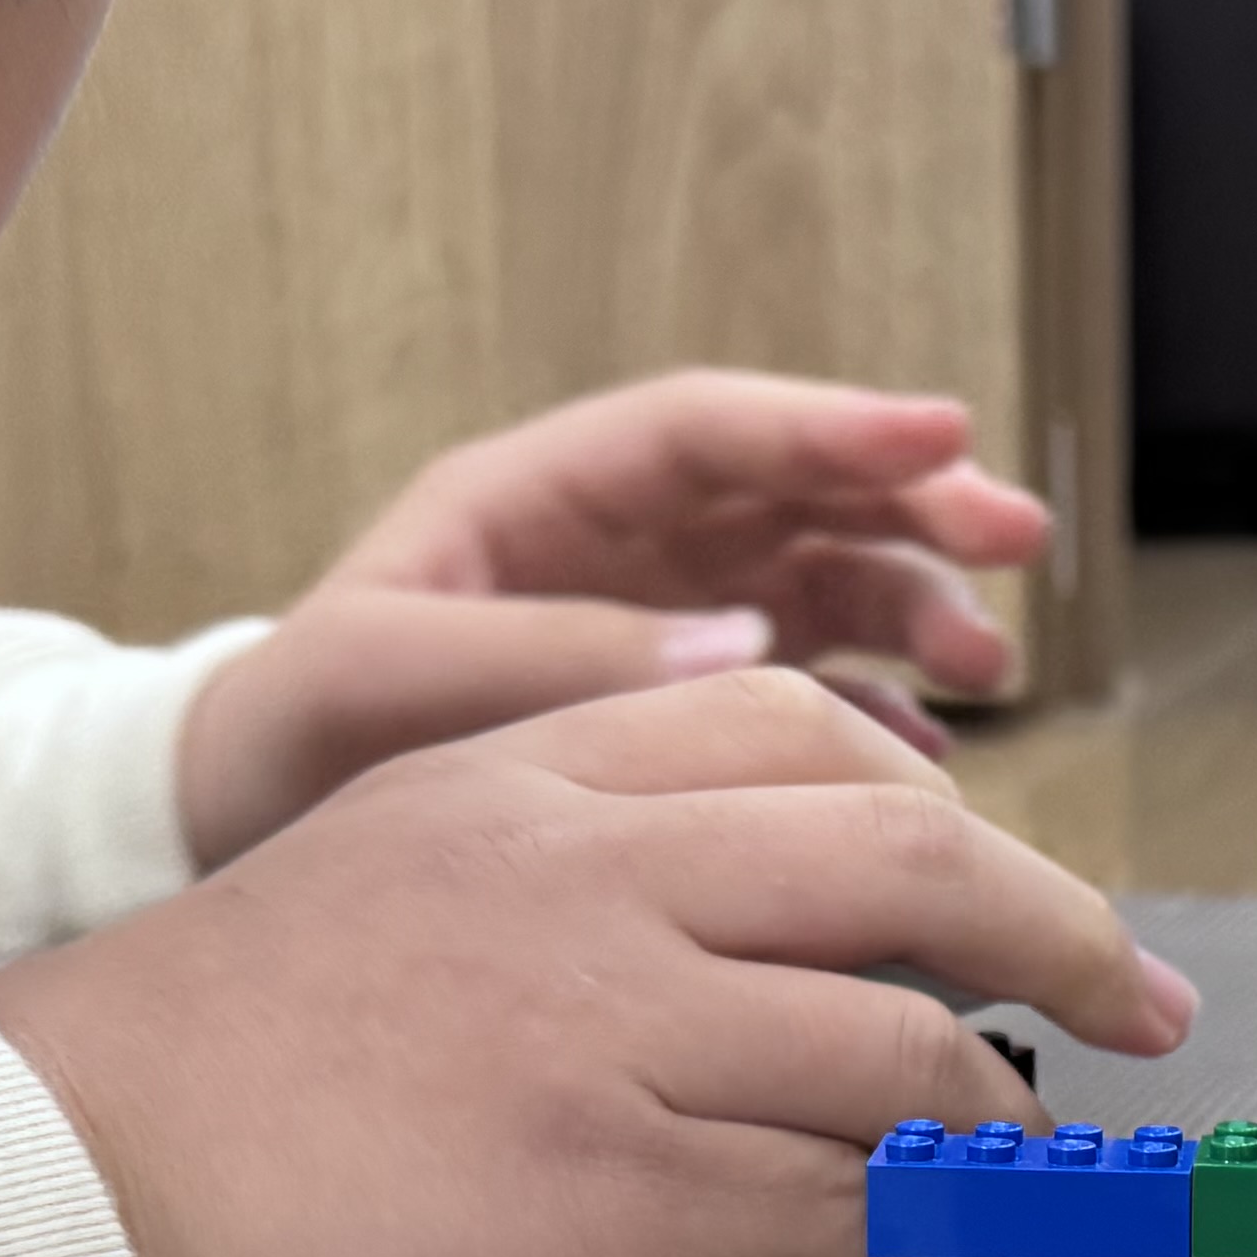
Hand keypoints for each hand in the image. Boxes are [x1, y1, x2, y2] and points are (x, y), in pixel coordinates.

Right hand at [0, 672, 1195, 1256]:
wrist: (32, 1210)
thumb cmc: (170, 1102)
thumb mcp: (360, 909)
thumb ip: (538, 897)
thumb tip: (706, 976)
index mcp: (507, 782)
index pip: (790, 732)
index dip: (942, 809)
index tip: (1012, 887)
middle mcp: (577, 873)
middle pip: (906, 850)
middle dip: (1063, 933)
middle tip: (1144, 1012)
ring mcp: (607, 1026)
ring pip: (908, 1050)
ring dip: (1008, 1145)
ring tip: (1041, 1214)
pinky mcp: (616, 1192)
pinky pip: (852, 1222)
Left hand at [174, 372, 1048, 861]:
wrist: (240, 833)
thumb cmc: (295, 738)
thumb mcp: (387, 680)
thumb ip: (552, 655)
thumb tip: (738, 646)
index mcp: (540, 502)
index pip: (710, 431)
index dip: (830, 424)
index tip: (942, 433)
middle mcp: (617, 552)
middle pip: (796, 495)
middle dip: (912, 506)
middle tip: (1015, 539)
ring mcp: (657, 633)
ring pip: (823, 588)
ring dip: (913, 613)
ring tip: (982, 666)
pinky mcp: (678, 728)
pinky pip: (805, 705)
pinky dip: (872, 726)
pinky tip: (922, 760)